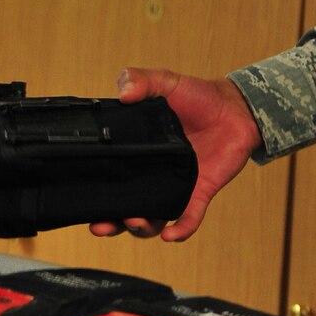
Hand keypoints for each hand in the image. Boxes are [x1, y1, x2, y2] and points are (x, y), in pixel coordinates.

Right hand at [89, 67, 262, 241]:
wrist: (235, 107)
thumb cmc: (197, 96)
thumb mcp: (164, 82)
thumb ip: (140, 80)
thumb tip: (123, 93)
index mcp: (136, 154)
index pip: (109, 178)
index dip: (93, 193)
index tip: (79, 200)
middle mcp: (151, 175)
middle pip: (124, 209)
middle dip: (110, 222)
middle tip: (101, 225)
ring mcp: (175, 186)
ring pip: (152, 220)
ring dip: (140, 228)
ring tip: (134, 222)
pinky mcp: (199, 191)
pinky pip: (188, 218)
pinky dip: (180, 230)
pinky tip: (170, 235)